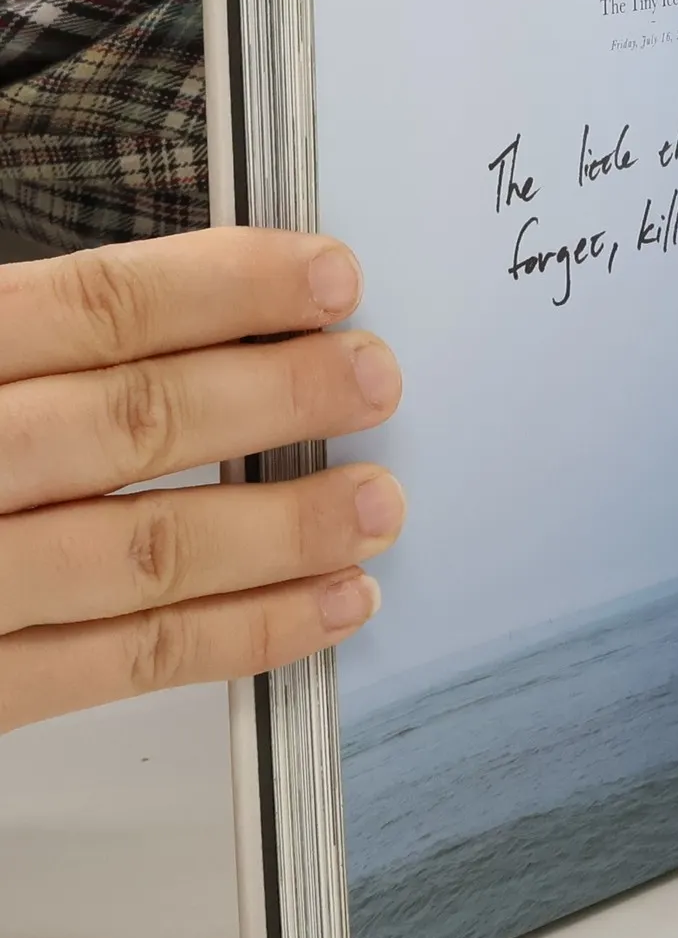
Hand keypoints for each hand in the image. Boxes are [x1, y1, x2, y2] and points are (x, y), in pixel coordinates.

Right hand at [0, 229, 403, 732]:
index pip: (85, 309)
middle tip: (376, 375)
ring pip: (140, 553)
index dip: (220, 286)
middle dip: (273, 397)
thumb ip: (19, 335)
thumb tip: (168, 303)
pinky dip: (241, 638)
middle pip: (128, 425)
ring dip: (282, 529)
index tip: (326, 273)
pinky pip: (116, 664)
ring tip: (380, 503)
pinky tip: (330, 608)